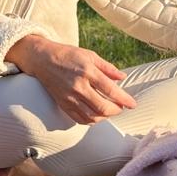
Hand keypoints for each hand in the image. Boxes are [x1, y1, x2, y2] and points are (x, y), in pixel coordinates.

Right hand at [6, 36, 137, 124]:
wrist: (43, 59)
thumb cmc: (69, 55)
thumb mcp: (90, 55)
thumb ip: (107, 68)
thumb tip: (123, 77)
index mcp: (87, 71)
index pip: (110, 90)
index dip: (124, 99)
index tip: (133, 104)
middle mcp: (78, 86)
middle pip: (102, 107)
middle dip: (116, 110)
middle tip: (121, 107)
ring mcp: (69, 97)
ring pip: (91, 116)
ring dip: (105, 117)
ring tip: (110, 111)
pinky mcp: (62, 104)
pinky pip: (79, 119)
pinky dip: (91, 121)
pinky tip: (97, 115)